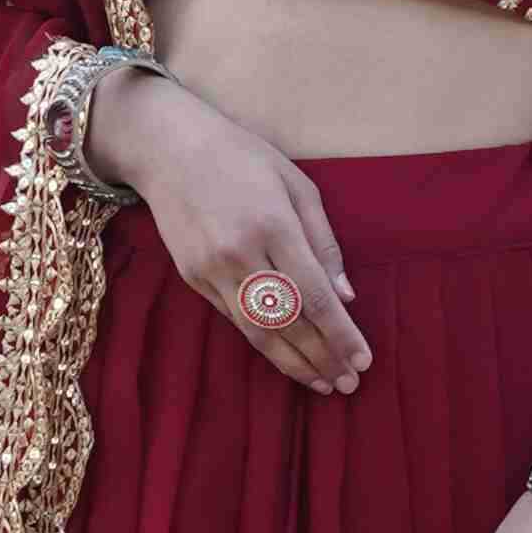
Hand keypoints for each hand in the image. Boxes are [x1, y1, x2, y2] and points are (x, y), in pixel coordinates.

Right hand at [93, 69, 372, 397]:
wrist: (168, 148)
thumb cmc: (242, 157)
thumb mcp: (297, 185)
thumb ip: (324, 243)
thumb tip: (346, 296)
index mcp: (273, 226)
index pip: (314, 297)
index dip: (341, 336)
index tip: (363, 362)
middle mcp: (240, 254)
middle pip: (287, 323)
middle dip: (321, 358)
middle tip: (348, 384)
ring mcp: (211, 270)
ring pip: (257, 332)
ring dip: (293, 362)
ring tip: (321, 383)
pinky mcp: (192, 278)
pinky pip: (234, 319)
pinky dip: (263, 343)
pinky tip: (286, 356)